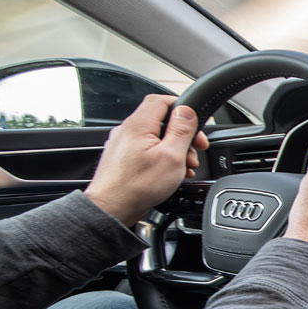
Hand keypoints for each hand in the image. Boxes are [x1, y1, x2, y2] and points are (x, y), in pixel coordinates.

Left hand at [85, 95, 209, 226]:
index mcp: (139, 124)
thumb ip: (181, 130)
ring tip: (185, 166)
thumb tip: (186, 110)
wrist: (111, 209)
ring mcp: (123, 144)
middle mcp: (127, 130)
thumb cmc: (138, 186)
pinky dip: (162, 157)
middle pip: (161, 121)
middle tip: (196, 149)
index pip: (161, 100)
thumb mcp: (171, 156)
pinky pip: (147, 150)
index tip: (196, 122)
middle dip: (183, 134)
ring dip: (175, 148)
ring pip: (155, 137)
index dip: (182, 107)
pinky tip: (170, 173)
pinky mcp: (122, 158)